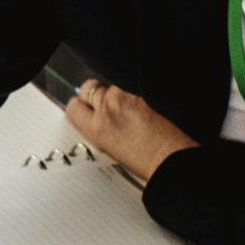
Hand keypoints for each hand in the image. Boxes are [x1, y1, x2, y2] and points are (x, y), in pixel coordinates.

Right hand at [65, 78, 196, 183]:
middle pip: (88, 88)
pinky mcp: (141, 90)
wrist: (171, 157)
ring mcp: (125, 96)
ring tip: (129, 108)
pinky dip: (133, 92)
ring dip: (116, 92)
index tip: (84, 108)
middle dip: (94, 95)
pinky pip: (128, 84)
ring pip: (110, 84)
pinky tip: (142, 106)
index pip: (73, 107)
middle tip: (106, 105)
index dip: (80, 107)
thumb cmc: (145, 161)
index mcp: (96, 129)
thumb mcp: (110, 150)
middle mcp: (107, 109)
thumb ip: (98, 130)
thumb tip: (94, 119)